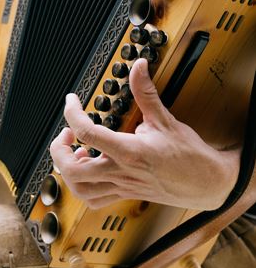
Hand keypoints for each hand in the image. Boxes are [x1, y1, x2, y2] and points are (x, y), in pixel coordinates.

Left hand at [50, 58, 240, 210]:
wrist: (208, 184)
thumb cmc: (189, 155)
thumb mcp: (165, 120)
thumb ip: (146, 93)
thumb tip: (139, 67)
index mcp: (130, 151)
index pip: (88, 133)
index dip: (72, 113)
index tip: (71, 101)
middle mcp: (122, 172)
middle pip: (73, 170)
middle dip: (60, 149)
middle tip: (67, 132)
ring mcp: (121, 186)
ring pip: (80, 190)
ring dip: (68, 170)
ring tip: (75, 151)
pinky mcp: (125, 194)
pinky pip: (94, 200)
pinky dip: (82, 186)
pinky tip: (88, 169)